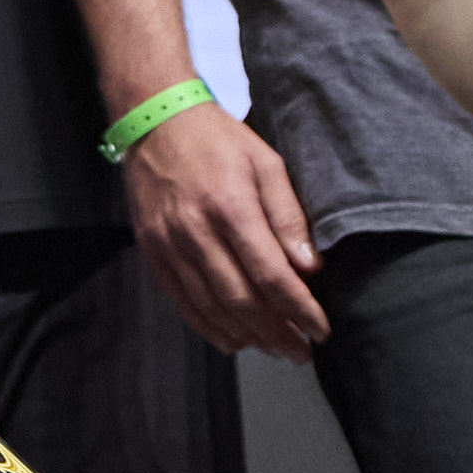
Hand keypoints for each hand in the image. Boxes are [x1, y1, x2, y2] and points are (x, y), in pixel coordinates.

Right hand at [119, 103, 325, 359]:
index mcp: (230, 208)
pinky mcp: (151, 249)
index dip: (299, 310)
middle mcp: (195, 232)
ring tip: (274, 349)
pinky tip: (232, 339)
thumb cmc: (218, 139)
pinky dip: (207, 326)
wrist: (154, 121)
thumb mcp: (267, 164)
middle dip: (277, 332)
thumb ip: (288, 217)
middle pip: (241, 299)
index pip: (271, 275)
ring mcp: (168, 243)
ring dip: (246, 335)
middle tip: (301, 352)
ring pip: (210, 306)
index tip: (321, 330)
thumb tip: (310, 269)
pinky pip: (180, 300)